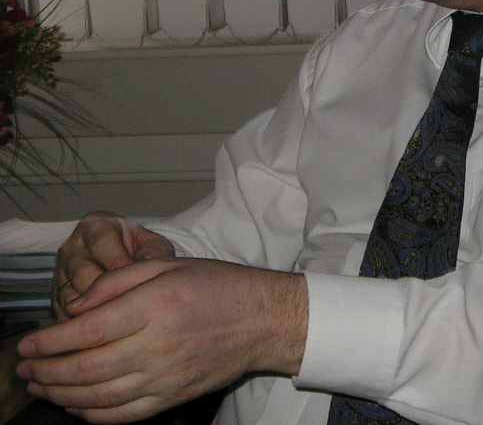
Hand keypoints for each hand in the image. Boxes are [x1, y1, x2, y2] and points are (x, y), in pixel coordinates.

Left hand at [17, 258, 307, 422]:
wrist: (265, 320)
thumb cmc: (220, 287)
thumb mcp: (170, 264)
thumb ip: (119, 280)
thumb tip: (75, 305)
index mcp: (157, 305)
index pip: (88, 331)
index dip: (49, 341)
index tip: (27, 343)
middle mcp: (159, 344)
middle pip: (87, 367)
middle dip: (47, 370)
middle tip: (25, 367)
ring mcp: (167, 376)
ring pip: (100, 396)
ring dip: (62, 394)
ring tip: (41, 386)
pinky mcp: (174, 396)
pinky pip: (124, 414)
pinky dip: (93, 415)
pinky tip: (76, 405)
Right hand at [53, 212, 175, 319]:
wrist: (127, 262)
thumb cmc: (141, 252)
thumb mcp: (152, 245)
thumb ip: (152, 253)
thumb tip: (147, 267)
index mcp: (96, 226)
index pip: (102, 243)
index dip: (118, 263)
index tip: (133, 279)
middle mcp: (73, 246)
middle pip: (83, 272)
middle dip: (105, 292)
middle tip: (125, 305)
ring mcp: (60, 271)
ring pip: (70, 294)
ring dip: (91, 310)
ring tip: (114, 320)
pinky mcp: (55, 295)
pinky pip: (62, 311)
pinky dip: (79, 322)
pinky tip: (98, 329)